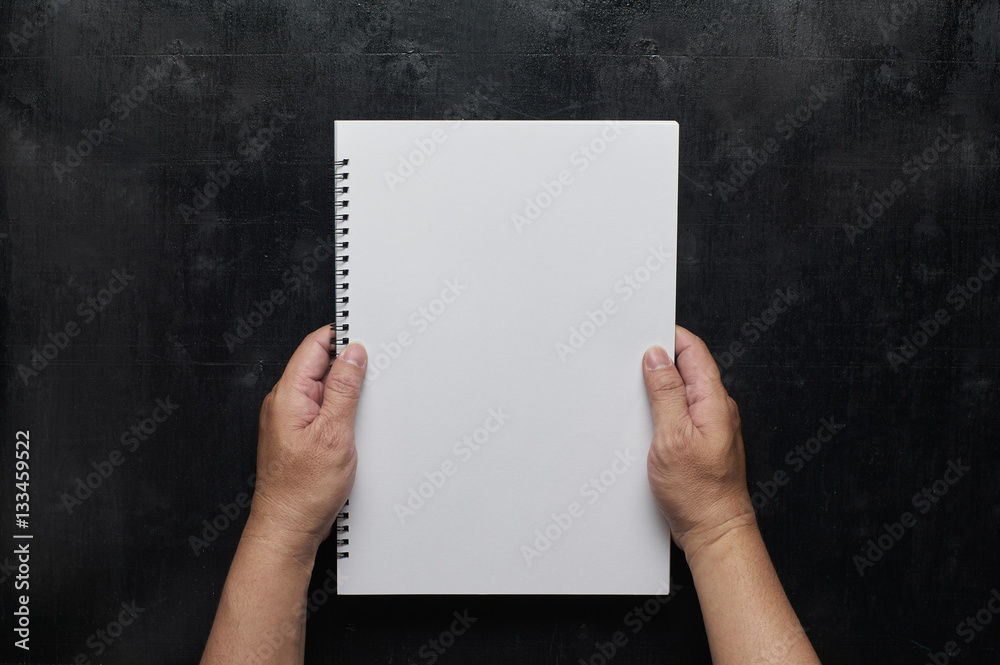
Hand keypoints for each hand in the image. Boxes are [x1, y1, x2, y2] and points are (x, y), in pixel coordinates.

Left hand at [246, 326, 366, 563]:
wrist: (288, 528)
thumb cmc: (303, 491)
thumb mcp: (335, 433)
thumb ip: (344, 389)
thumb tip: (353, 354)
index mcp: (287, 395)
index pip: (314, 346)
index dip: (341, 337)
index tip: (366, 339)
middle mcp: (283, 403)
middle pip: (318, 364)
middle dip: (347, 366)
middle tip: (371, 378)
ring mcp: (288, 419)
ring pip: (321, 388)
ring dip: (344, 392)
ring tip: (359, 411)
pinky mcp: (297, 434)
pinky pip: (320, 409)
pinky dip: (338, 411)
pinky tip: (351, 426)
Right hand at [643, 325, 756, 562]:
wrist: (714, 530)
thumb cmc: (698, 493)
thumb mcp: (672, 437)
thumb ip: (666, 393)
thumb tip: (657, 358)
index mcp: (714, 400)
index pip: (694, 351)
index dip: (670, 336)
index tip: (645, 330)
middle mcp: (717, 409)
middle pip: (689, 367)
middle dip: (661, 357)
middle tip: (631, 354)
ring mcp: (712, 425)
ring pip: (684, 390)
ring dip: (661, 382)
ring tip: (636, 383)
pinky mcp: (703, 440)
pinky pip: (683, 411)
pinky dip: (664, 405)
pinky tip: (648, 415)